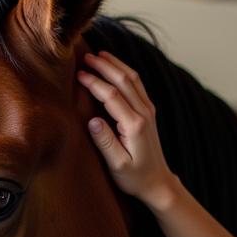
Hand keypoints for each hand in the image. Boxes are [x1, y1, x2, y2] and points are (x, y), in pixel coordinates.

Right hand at [77, 51, 179, 210]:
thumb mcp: (117, 165)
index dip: (94, 82)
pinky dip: (124, 71)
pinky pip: (137, 84)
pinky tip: (113, 67)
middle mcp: (144, 113)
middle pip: (124, 79)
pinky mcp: (149, 111)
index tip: (78, 74)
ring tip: (98, 54)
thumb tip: (92, 121)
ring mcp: (148, 110)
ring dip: (115, 64)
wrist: (157, 182)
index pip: (111, 95)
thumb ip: (105, 142)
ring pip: (132, 78)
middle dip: (104, 65)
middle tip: (85, 56)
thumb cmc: (135, 177)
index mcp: (134, 125)